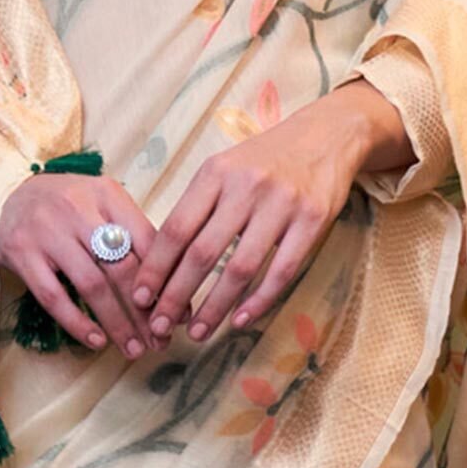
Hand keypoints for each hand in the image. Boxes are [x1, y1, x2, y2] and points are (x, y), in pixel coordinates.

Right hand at [0, 172, 161, 359]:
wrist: (5, 196)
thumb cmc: (65, 205)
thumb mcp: (101, 203)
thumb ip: (132, 234)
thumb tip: (171, 285)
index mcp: (106, 194)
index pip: (146, 240)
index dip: (167, 280)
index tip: (179, 313)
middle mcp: (78, 208)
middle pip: (121, 267)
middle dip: (145, 311)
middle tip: (159, 341)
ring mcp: (47, 231)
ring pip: (92, 285)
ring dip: (117, 323)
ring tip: (134, 348)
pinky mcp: (22, 253)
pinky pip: (53, 296)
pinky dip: (78, 323)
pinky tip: (97, 341)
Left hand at [130, 80, 413, 343]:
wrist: (326, 135)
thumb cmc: (265, 159)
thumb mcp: (225, 168)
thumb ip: (197, 206)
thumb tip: (162, 261)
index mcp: (215, 173)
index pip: (176, 227)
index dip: (156, 267)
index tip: (140, 296)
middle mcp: (246, 186)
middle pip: (202, 252)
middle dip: (177, 295)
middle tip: (160, 326)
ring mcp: (282, 204)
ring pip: (240, 268)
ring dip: (215, 307)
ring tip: (197, 332)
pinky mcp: (313, 220)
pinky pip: (282, 271)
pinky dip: (258, 301)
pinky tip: (240, 320)